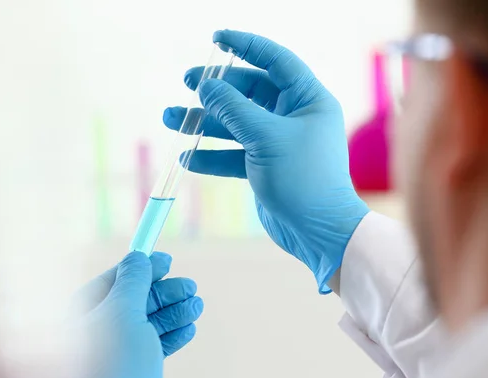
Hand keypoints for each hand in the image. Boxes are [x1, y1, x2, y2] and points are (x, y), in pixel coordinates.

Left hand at [68, 252, 202, 377]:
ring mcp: (118, 351)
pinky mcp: (136, 369)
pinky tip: (189, 326)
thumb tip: (138, 257)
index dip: (140, 268)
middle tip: (190, 285)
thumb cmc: (111, 365)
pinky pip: (157, 344)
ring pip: (150, 322)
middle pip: (136, 300)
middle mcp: (99, 331)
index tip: (166, 260)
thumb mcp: (122, 311)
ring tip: (197, 304)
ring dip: (176, 311)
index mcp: (83, 315)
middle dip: (165, 292)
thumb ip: (133, 281)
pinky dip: (175, 333)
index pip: (113, 281)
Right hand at [163, 30, 368, 292]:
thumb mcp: (265, 137)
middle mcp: (294, 117)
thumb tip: (206, 85)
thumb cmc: (302, 179)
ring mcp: (278, 143)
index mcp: (307, 100)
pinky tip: (188, 158)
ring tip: (171, 118)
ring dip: (204, 122)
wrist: (316, 231)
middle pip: (249, 92)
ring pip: (236, 124)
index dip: (246, 45)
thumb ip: (233, 108)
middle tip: (187, 81)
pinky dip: (212, 155)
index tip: (217, 37)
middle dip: (217, 88)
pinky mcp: (265, 167)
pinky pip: (234, 154)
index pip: (275, 61)